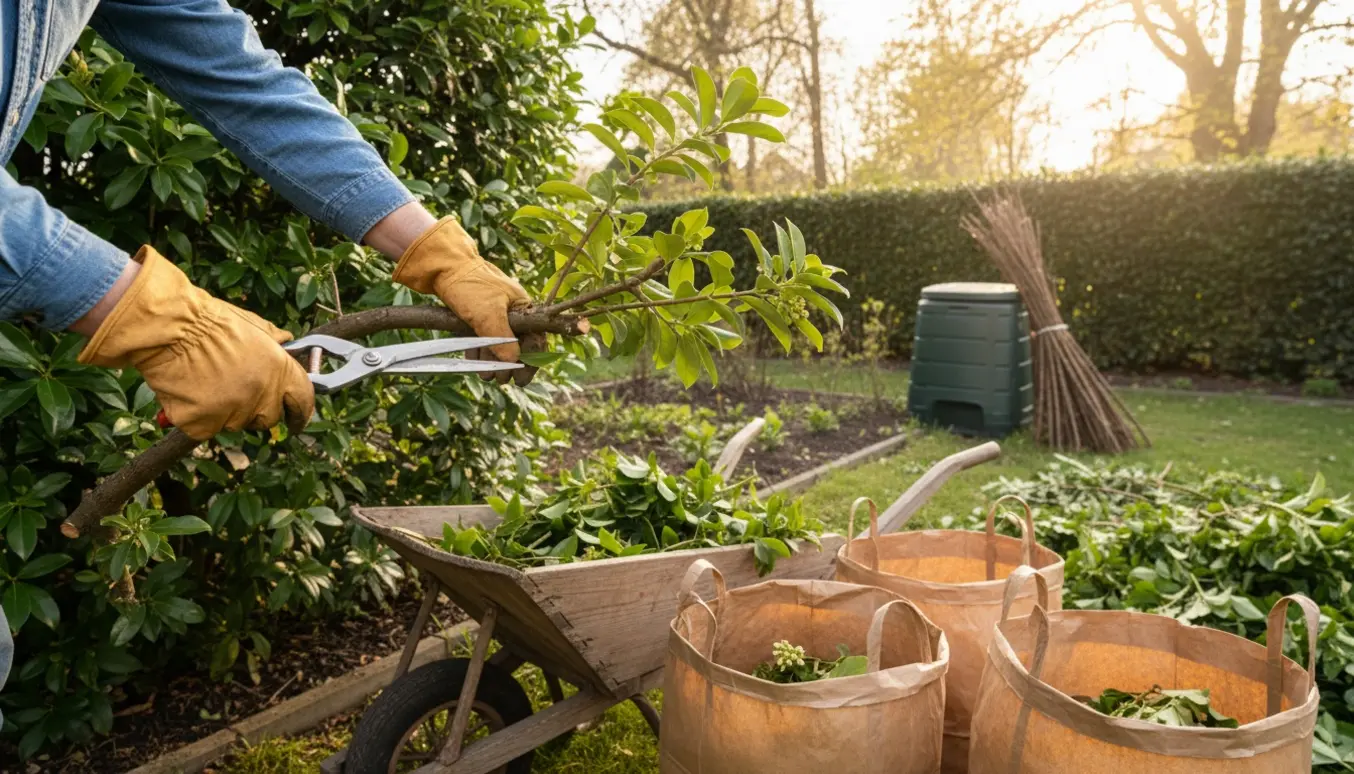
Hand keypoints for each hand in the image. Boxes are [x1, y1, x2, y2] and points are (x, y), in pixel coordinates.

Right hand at [78, 247, 314, 440]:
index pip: (303, 401)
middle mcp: (262, 395)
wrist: (170, 329)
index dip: (301, 412)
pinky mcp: (203, 425)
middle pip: (268, 418)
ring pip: (235, 423)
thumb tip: (287, 342)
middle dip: (257, 409)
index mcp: (280, 370)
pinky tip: (188, 392)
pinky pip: (205, 428)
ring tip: (206, 381)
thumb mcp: (252, 325)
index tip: (298, 419)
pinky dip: (197, 417)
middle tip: (236, 391)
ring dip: (226, 411)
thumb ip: (274, 340)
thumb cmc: (209, 322)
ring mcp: (233, 413)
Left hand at [392, 216, 534, 383]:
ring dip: (493, 361)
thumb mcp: (488, 314)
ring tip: (486, 375)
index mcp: (522, 307)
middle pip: (517, 345)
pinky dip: (479, 352)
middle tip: (501, 379)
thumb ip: (503, 339)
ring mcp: (494, 312)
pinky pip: (482, 339)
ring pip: (498, 344)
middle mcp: (512, 311)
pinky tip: (475, 363)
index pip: (535, 340)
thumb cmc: (469, 284)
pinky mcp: (476, 314)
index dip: (531, 362)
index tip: (521, 380)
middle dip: (509, 365)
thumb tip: (514, 361)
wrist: (441, 265)